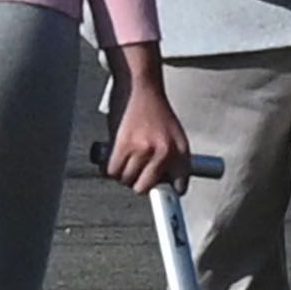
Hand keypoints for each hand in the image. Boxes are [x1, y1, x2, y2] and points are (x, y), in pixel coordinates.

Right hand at [106, 70, 193, 194]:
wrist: (141, 85)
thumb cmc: (154, 109)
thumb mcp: (172, 134)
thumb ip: (168, 157)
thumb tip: (157, 181)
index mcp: (182, 152)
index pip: (178, 187)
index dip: (167, 194)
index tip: (163, 204)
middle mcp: (166, 153)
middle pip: (145, 187)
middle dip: (136, 184)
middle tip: (132, 173)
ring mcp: (144, 150)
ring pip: (126, 179)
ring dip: (121, 175)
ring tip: (122, 161)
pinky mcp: (124, 144)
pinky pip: (113, 171)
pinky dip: (109, 170)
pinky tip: (110, 162)